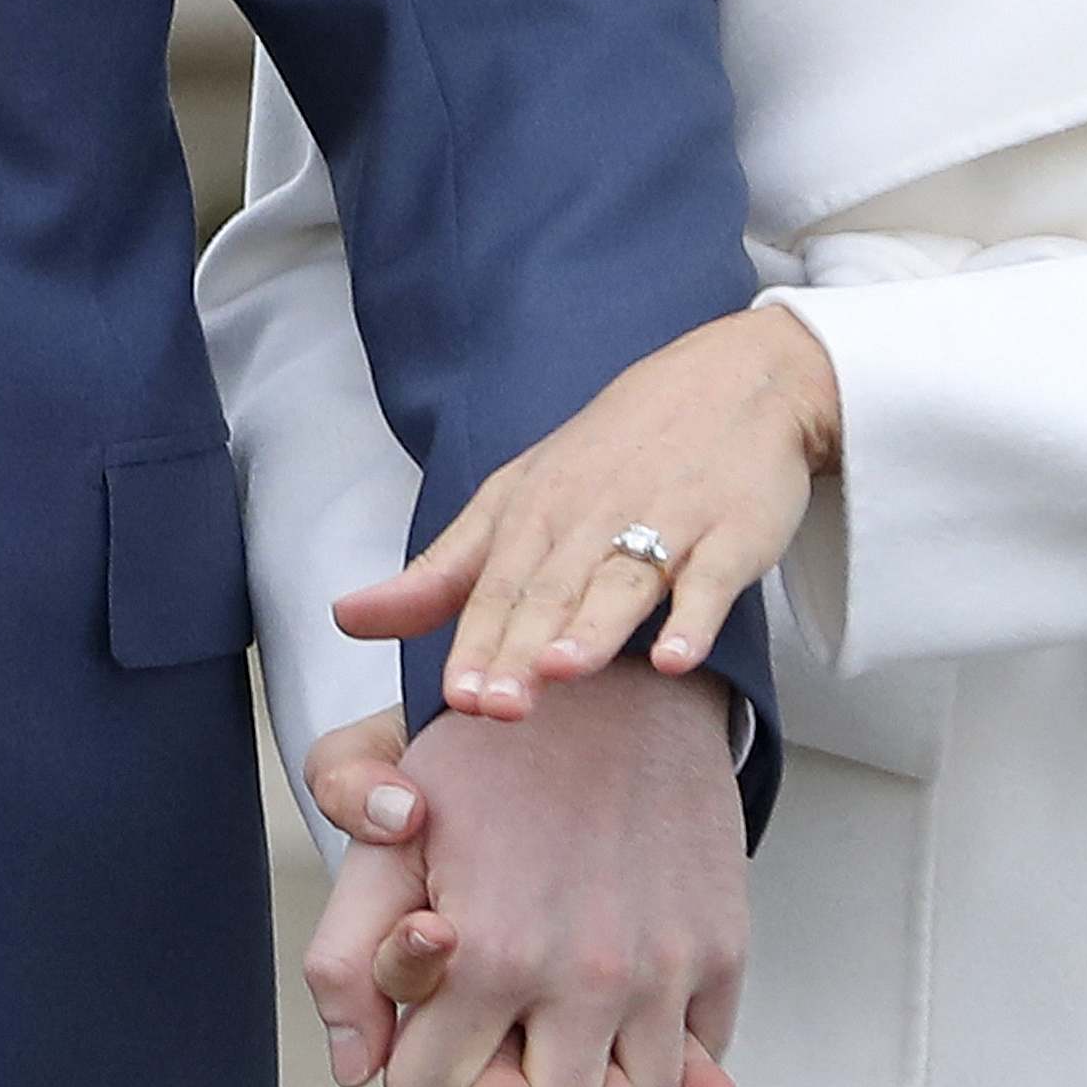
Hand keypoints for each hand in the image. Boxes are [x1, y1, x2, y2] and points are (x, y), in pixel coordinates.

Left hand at [303, 660, 746, 1086]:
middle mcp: (581, 979)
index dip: (418, 1067)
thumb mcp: (387, 824)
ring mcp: (661, 972)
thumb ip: (346, 953)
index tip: (434, 1022)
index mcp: (486, 954)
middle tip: (504, 1055)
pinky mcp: (721, 952)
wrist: (615, 675)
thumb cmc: (490, 748)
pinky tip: (632, 1017)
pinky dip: (669, 1063)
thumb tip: (356, 1069)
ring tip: (569, 1048)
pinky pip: (700, 1066)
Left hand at [336, 307, 839, 715]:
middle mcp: (596, 512)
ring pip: (623, 579)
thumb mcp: (520, 496)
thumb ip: (443, 572)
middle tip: (495, 707)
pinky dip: (694, 618)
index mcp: (539, 507)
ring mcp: (669, 519)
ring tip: (562, 671)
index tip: (457, 696)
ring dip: (593, 627)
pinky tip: (676, 658)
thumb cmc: (616, 452)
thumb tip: (349, 616)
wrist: (737, 379)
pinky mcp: (734, 531)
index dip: (478, 641)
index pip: (499, 583)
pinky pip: (712, 579)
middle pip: (553, 587)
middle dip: (521, 646)